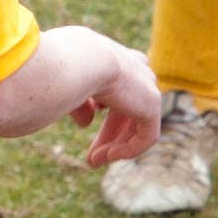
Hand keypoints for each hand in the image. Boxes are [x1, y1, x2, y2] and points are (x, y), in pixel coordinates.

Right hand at [70, 43, 172, 169]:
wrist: (82, 60)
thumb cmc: (65, 66)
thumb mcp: (70, 86)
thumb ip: (80, 103)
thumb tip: (86, 123)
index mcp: (116, 56)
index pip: (117, 84)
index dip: (101, 106)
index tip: (86, 122)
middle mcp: (135, 67)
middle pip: (128, 108)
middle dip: (109, 134)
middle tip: (92, 157)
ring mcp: (147, 85)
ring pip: (137, 124)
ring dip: (115, 145)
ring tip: (95, 161)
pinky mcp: (152, 105)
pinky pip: (146, 136)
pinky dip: (128, 149)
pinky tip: (108, 156)